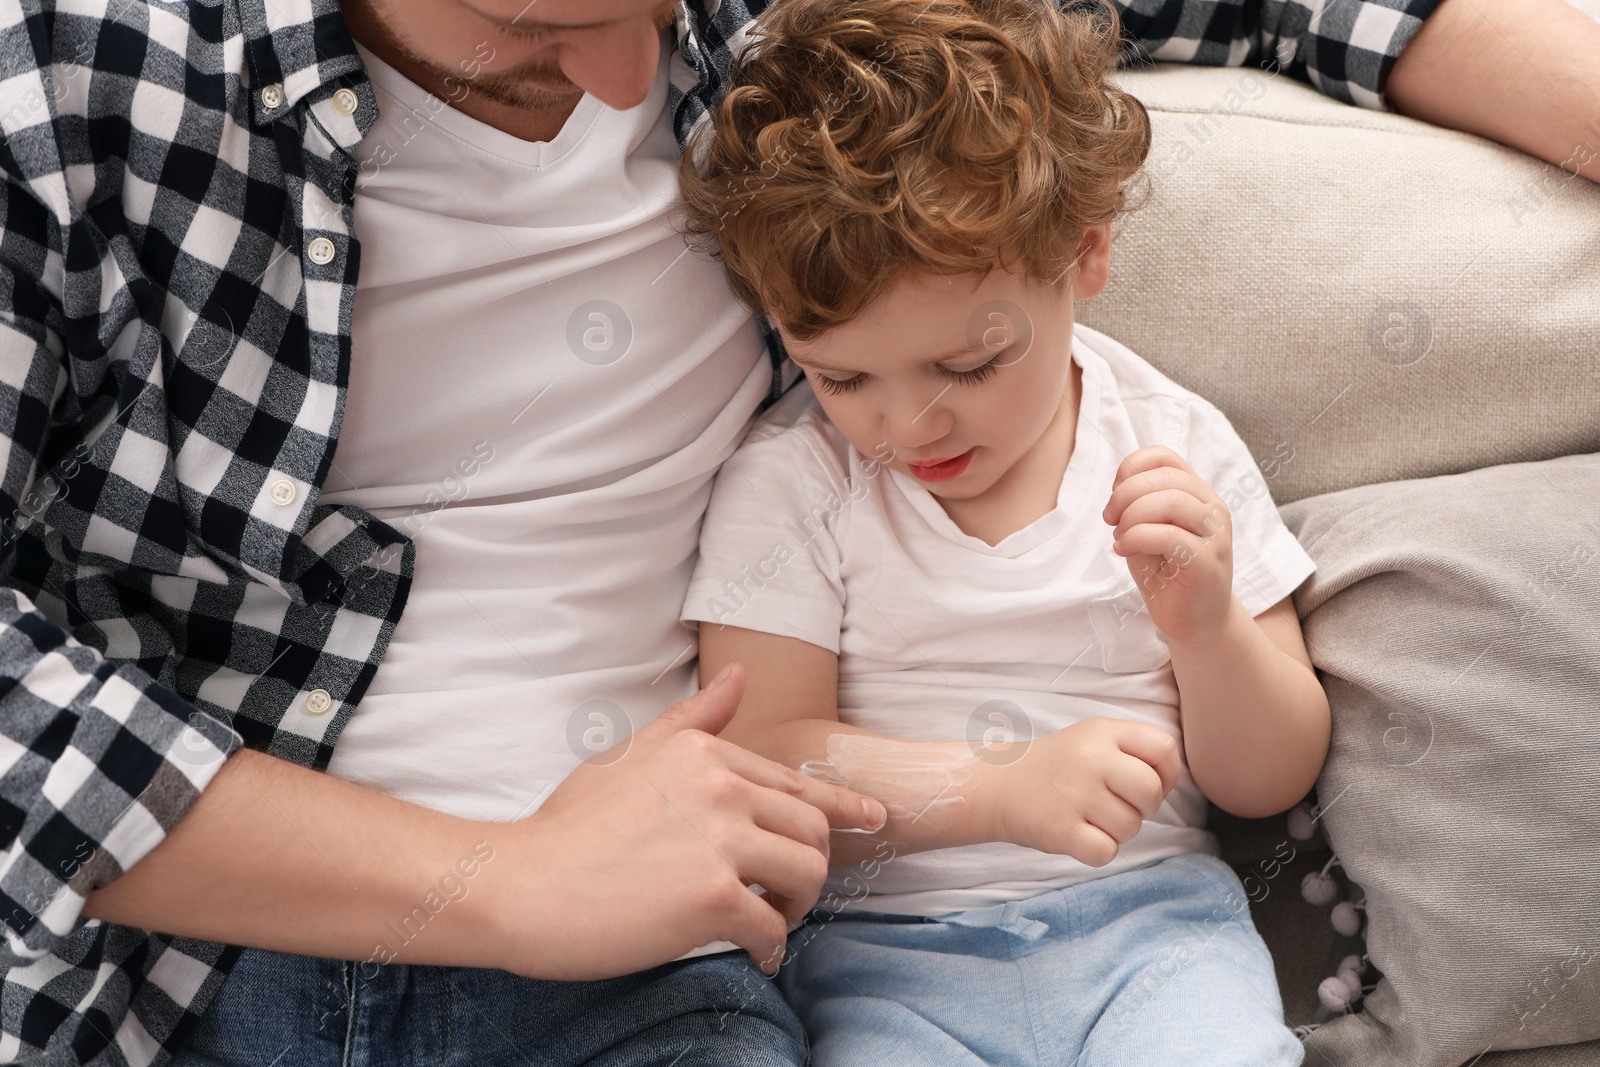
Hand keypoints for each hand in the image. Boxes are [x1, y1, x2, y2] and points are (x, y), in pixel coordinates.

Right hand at [480, 663, 887, 980]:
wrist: (519, 885)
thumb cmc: (569, 827)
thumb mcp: (629, 756)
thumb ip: (692, 721)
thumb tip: (739, 675)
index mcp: (705, 753)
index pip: (793, 784)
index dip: (840, 808)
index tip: (871, 822)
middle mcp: (720, 787)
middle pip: (812, 830)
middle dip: (811, 868)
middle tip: (787, 896)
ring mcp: (718, 842)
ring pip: (808, 875)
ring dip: (799, 908)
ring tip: (772, 922)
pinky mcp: (711, 899)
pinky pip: (773, 928)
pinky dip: (771, 948)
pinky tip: (755, 955)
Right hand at [978, 718, 1180, 866]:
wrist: (996, 784)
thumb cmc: (1055, 766)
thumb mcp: (1092, 740)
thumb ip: (1133, 751)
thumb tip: (1170, 782)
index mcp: (1103, 732)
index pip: (1164, 749)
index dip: (1168, 774)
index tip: (1147, 784)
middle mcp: (1090, 758)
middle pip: (1151, 792)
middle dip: (1144, 808)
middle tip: (1118, 806)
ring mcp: (1074, 794)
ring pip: (1130, 827)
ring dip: (1116, 831)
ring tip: (1089, 817)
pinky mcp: (1060, 829)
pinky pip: (1107, 852)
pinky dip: (1098, 850)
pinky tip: (1080, 835)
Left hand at [1102, 445, 1233, 645]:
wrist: (1195, 622)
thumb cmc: (1168, 575)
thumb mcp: (1146, 531)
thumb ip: (1138, 505)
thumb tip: (1120, 488)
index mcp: (1197, 493)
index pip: (1164, 456)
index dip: (1131, 468)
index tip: (1114, 493)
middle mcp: (1212, 508)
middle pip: (1165, 477)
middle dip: (1125, 494)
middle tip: (1110, 519)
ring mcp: (1215, 534)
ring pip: (1170, 501)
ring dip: (1132, 516)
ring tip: (1120, 536)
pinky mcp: (1208, 562)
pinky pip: (1169, 536)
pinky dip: (1137, 538)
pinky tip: (1124, 550)